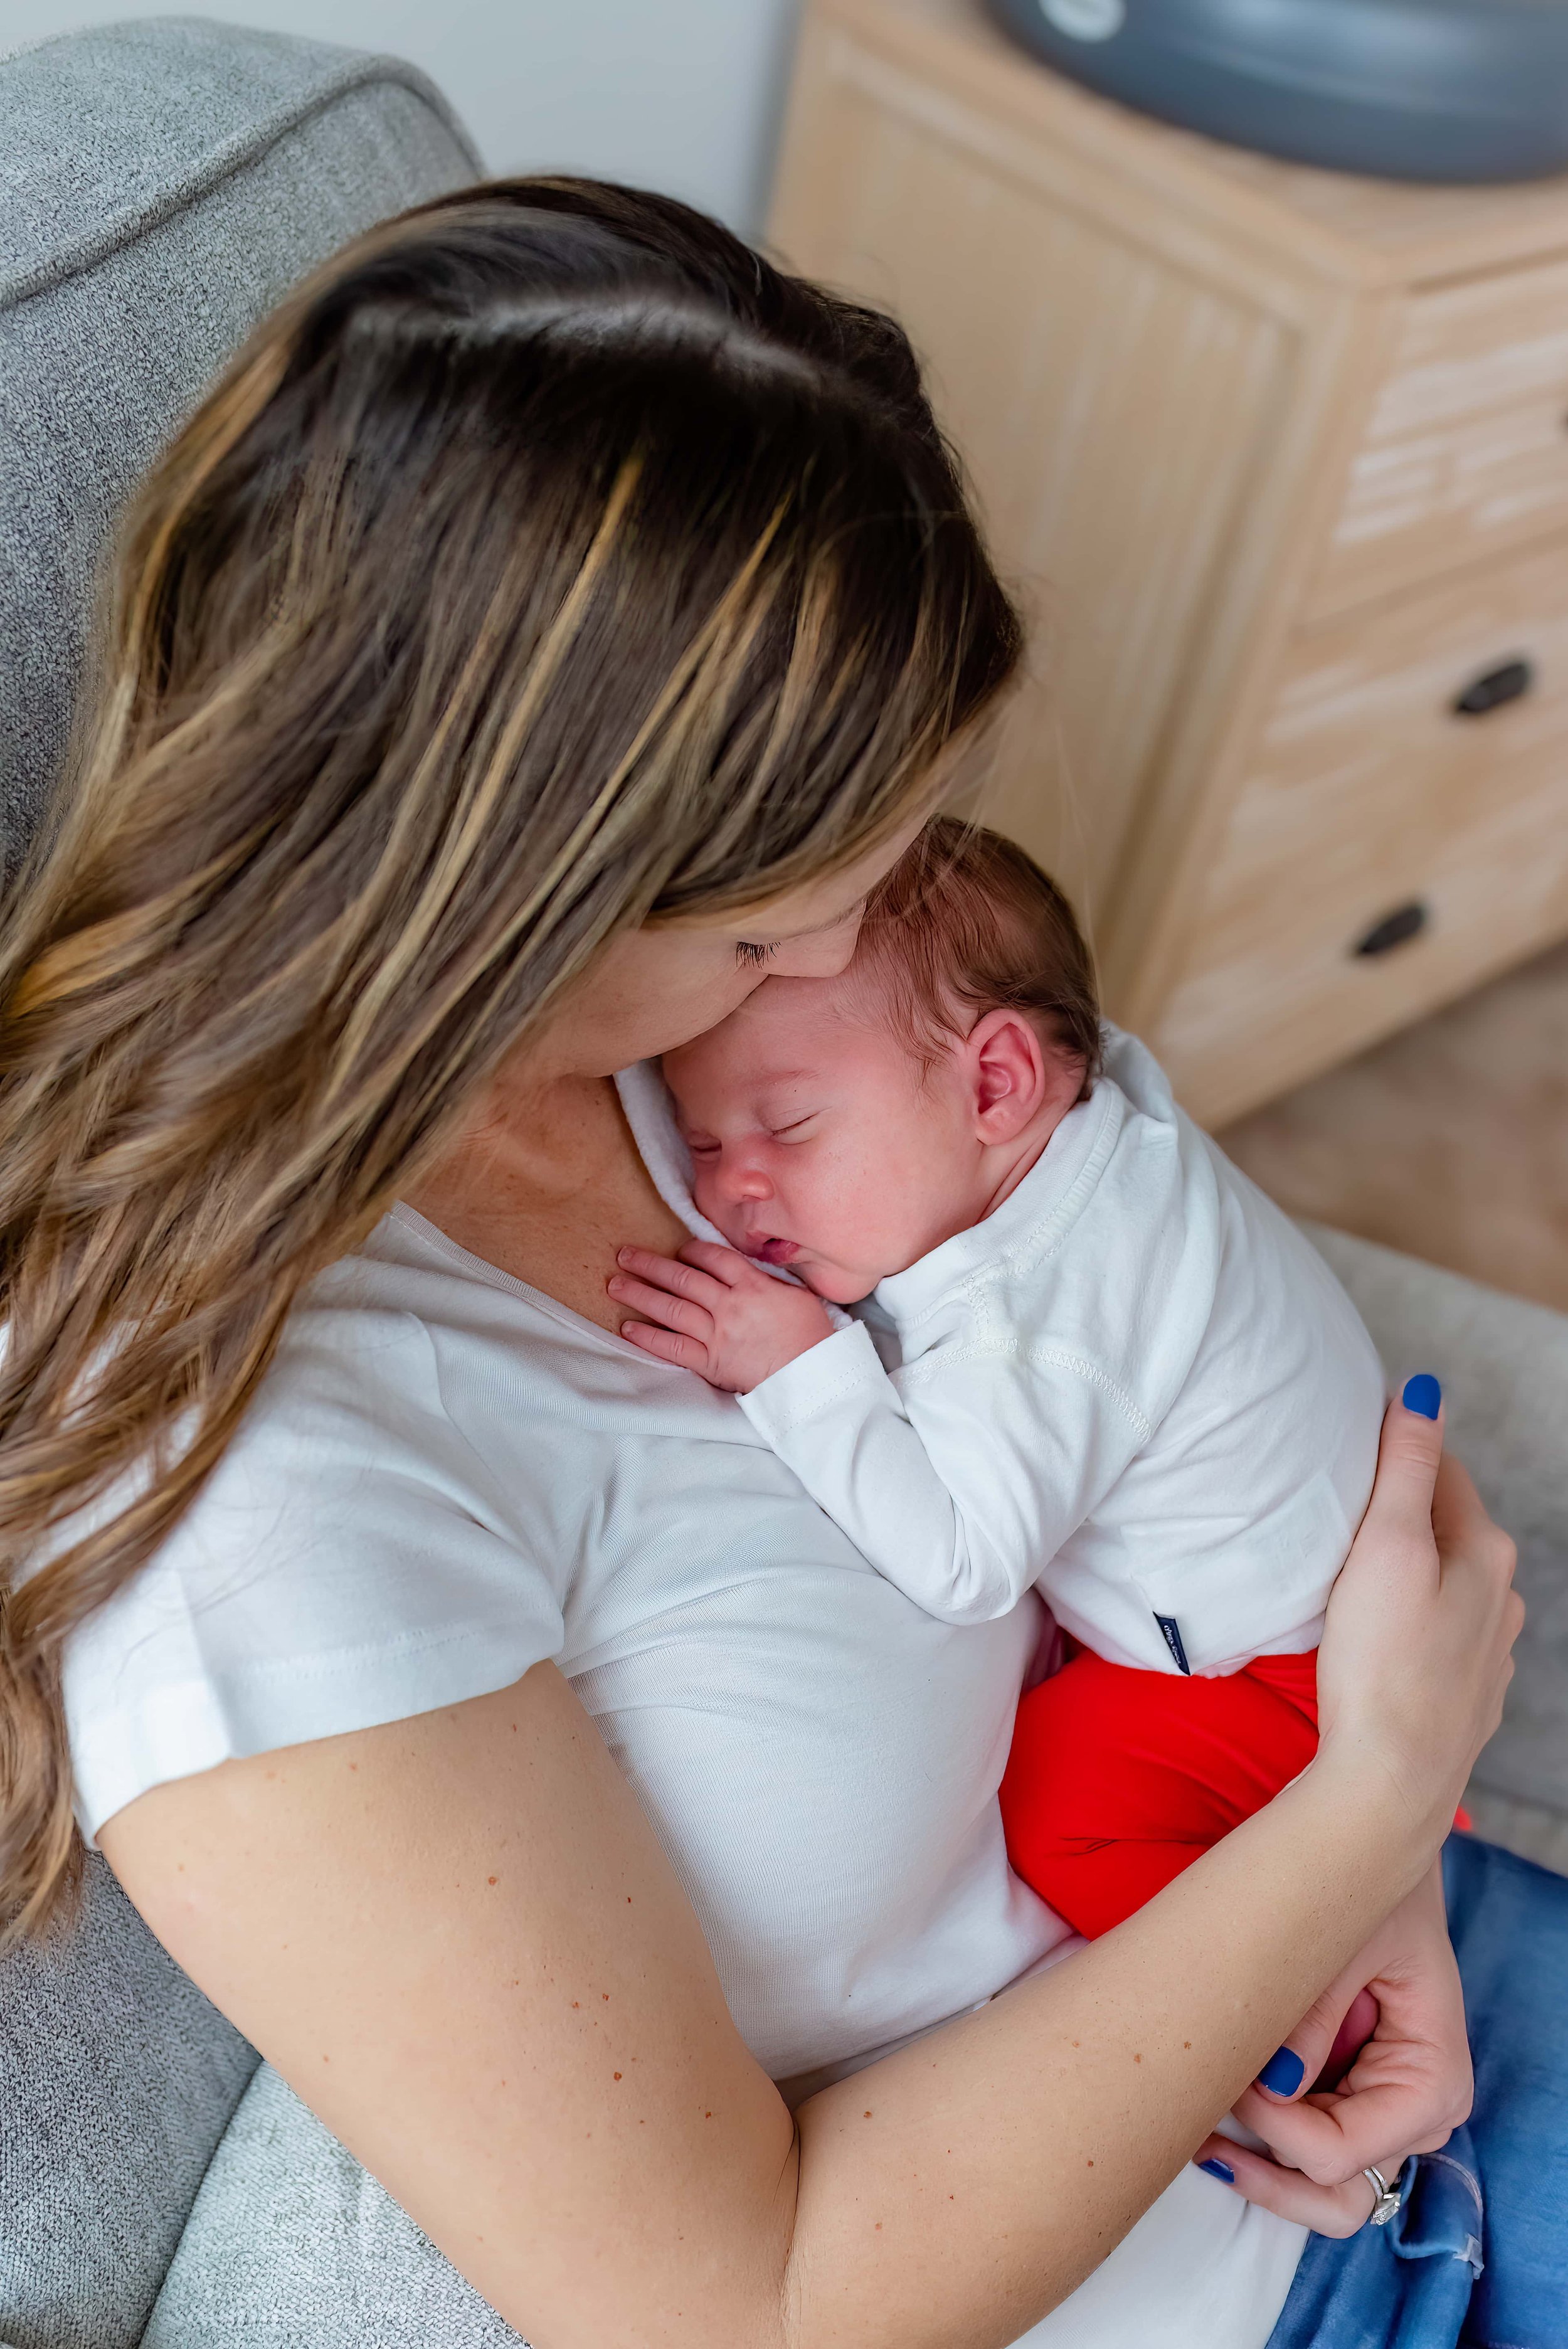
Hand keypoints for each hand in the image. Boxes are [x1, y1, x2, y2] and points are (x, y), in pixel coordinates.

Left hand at [610, 1240, 834, 1391]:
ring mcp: (717, 1334)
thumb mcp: (797, 1295)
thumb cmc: (810, 1336)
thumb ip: (768, 1279)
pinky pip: (672, 1347)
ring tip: (615, 1284)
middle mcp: (729, 1305)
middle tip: (625, 1254)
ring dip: (640, 1294)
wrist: (810, 1379)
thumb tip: (750, 1267)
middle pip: (683, 1278)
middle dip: (651, 1265)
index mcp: (753, 1285)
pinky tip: (628, 1327)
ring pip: (671, 1308)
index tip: (679, 1248)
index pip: (714, 1258)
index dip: (692, 1249)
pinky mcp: (710, 1362)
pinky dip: (648, 1338)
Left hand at [1193, 1860, 1468, 2234]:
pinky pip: (1312, 2152)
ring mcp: (1387, 2113)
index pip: (1340, 2153)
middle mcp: (1418, 2112)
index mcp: (1430, 2079)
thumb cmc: (1365, 1888)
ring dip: (1264, 2176)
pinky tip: (1215, 2116)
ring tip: (1202, 2135)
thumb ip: (1312, 2018)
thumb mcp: (1343, 1941)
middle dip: (1266, 2173)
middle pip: (1337, 2198)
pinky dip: (1266, 2148)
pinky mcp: (1356, 2099)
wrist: (1372, 1850)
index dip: (1273, 2131)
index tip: (1229, 2080)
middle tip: (1204, 2127)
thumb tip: (1270, 2087)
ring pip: (1326, 2196)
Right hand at [1313, 1381, 1520, 1858]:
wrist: (1390, 1781)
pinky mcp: (1466, 1698)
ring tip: (1351, 1578)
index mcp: (1486, 1552)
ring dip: (1408, 1572)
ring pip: (1446, 1585)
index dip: (1395, 1452)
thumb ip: (1406, 1467)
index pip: (1443, 1470)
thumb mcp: (1387, 1545)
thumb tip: (1426, 1395)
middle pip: (1447, 1527)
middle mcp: (1502, 1599)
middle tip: (1340, 1514)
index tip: (1350, 1451)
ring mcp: (1488, 1653)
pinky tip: (1378, 1641)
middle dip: (1401, 1513)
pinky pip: (1438, 1636)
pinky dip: (1410, 1623)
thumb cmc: (1381, 1663)